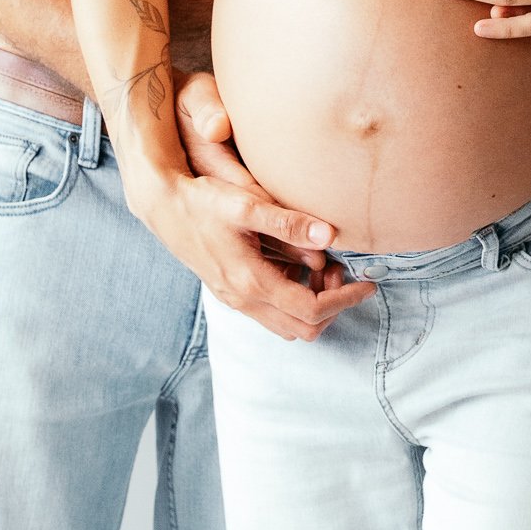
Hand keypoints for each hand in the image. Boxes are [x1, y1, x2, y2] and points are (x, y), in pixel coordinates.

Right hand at [139, 73, 374, 338]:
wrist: (162, 206)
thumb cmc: (203, 201)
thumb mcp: (246, 205)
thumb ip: (288, 221)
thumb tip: (329, 233)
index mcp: (251, 282)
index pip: (311, 309)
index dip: (345, 300)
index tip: (368, 283)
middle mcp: (243, 299)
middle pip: (303, 327)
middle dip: (331, 306)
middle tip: (344, 273)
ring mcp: (235, 299)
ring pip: (287, 324)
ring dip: (313, 303)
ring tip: (325, 267)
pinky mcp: (230, 291)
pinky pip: (271, 311)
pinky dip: (294, 296)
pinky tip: (299, 263)